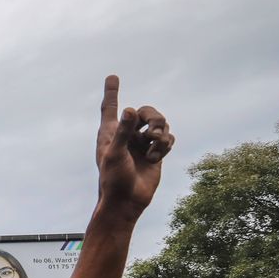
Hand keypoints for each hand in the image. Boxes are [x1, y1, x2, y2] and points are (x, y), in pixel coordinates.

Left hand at [95, 75, 174, 213]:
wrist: (127, 201)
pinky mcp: (155, 152)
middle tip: (154, 133)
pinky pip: (168, 138)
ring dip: (161, 134)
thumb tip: (131, 109)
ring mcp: (141, 143)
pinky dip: (165, 146)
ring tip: (154, 150)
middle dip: (154, 118)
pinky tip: (156, 158)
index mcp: (110, 132)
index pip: (110, 107)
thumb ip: (123, 132)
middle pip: (146, 111)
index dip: (112, 92)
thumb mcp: (116, 154)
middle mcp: (126, 135)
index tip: (112, 76)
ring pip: (160, 124)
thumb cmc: (114, 179)